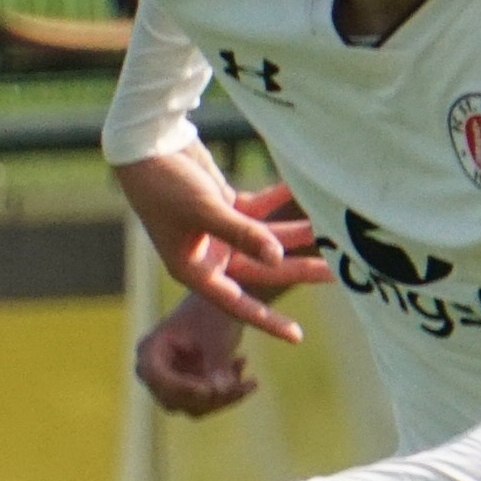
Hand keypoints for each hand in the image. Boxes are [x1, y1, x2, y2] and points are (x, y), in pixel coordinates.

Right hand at [114, 154, 327, 342]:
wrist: (145, 145)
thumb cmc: (164, 184)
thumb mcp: (205, 211)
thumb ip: (243, 235)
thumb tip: (278, 258)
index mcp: (193, 269)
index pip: (236, 302)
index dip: (266, 320)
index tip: (296, 336)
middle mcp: (207, 255)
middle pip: (261, 269)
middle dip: (298, 269)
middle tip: (336, 272)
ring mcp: (216, 230)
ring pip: (265, 238)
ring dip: (296, 233)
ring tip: (331, 230)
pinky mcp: (222, 204)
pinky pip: (259, 208)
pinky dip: (279, 199)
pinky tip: (302, 192)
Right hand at [134, 295, 258, 416]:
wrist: (226, 305)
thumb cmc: (216, 313)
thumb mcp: (218, 336)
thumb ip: (217, 363)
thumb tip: (217, 391)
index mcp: (151, 348)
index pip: (156, 376)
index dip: (181, 387)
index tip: (209, 390)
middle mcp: (156, 369)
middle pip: (173, 399)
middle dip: (208, 398)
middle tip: (236, 388)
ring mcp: (173, 382)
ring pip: (193, 406)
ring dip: (223, 398)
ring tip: (249, 380)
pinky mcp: (191, 389)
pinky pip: (208, 404)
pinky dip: (228, 395)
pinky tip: (249, 378)